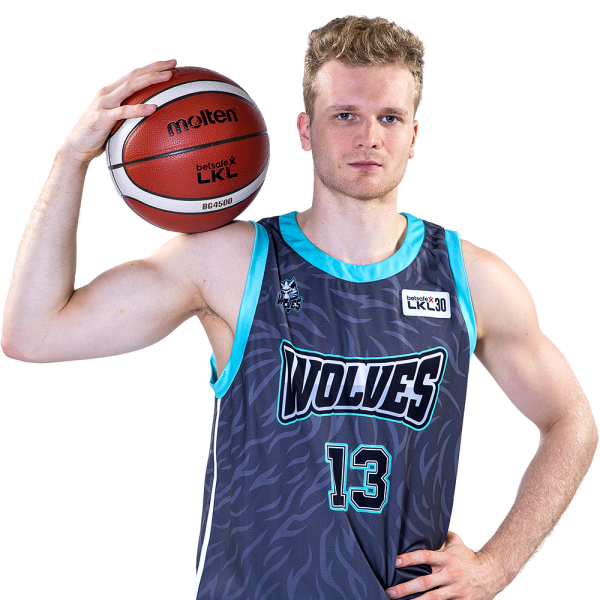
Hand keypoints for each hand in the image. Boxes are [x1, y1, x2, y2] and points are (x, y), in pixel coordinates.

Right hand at [60, 58, 176, 165]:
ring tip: (168, 76)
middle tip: (174, 62)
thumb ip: (130, 117)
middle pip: (134, 74)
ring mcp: (104, 103)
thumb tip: (151, 121)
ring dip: (151, 79)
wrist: (75, 147)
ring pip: (130, 86)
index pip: (134, 74)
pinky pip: (123, 112)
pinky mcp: (102, 117)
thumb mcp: (116, 122)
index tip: (171, 63)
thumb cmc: (98, 136)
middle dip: (155, 66)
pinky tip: (154, 108)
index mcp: (112, 91)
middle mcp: (107, 92)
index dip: (152, 66)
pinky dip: (139, 109)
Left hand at [386, 531, 502, 598]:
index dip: (410, 559)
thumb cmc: (471, 559)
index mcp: (446, 559)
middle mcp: (450, 574)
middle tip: (390, 591)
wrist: (492, 574)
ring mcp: (456, 590)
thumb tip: (431, 523)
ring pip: (433, 598)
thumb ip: (444, 534)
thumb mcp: (458, 544)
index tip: (395, 561)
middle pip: (425, 582)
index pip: (425, 556)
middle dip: (406, 587)